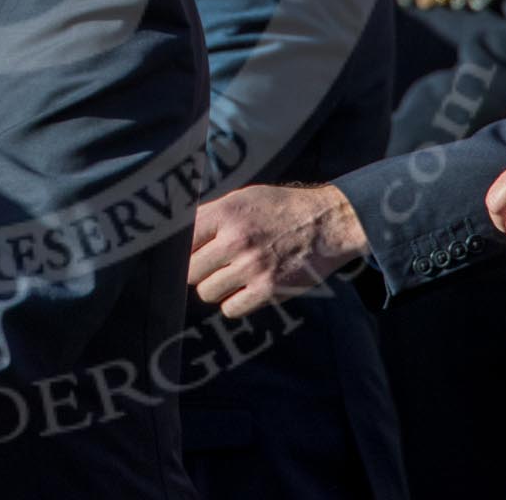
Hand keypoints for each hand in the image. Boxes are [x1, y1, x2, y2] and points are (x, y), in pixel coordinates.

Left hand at [188, 184, 368, 316]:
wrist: (327, 223)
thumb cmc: (282, 208)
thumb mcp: (244, 197)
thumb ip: (213, 214)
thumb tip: (178, 232)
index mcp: (226, 213)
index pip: (182, 240)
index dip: (183, 250)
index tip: (189, 253)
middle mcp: (236, 240)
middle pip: (190, 271)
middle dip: (198, 271)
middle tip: (212, 266)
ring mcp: (252, 267)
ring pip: (207, 293)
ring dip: (216, 288)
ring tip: (231, 277)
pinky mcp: (268, 290)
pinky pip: (231, 309)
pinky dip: (234, 303)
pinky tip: (245, 289)